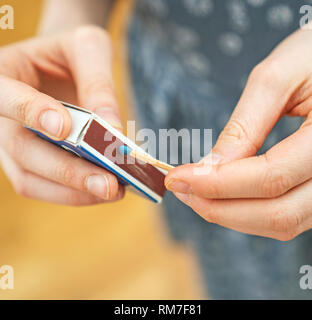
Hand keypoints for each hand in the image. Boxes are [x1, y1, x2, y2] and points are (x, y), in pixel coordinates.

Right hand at [0, 26, 123, 204]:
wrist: (64, 66)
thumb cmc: (72, 54)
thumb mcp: (88, 49)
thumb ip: (98, 83)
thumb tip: (113, 130)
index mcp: (4, 74)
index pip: (6, 96)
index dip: (31, 112)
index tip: (64, 128)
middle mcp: (1, 118)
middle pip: (23, 151)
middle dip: (68, 171)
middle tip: (109, 184)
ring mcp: (13, 145)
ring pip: (31, 180)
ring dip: (74, 191)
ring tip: (114, 191)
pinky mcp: (31, 164)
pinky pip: (46, 188)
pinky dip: (76, 194)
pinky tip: (105, 190)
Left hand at [165, 22, 311, 240]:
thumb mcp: (276, 79)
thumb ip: (243, 127)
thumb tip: (208, 168)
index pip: (271, 177)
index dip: (217, 183)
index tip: (176, 178)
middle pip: (279, 213)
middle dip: (220, 208)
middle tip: (181, 191)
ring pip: (283, 222)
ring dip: (233, 215)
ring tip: (195, 194)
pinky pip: (288, 216)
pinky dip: (250, 212)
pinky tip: (223, 195)